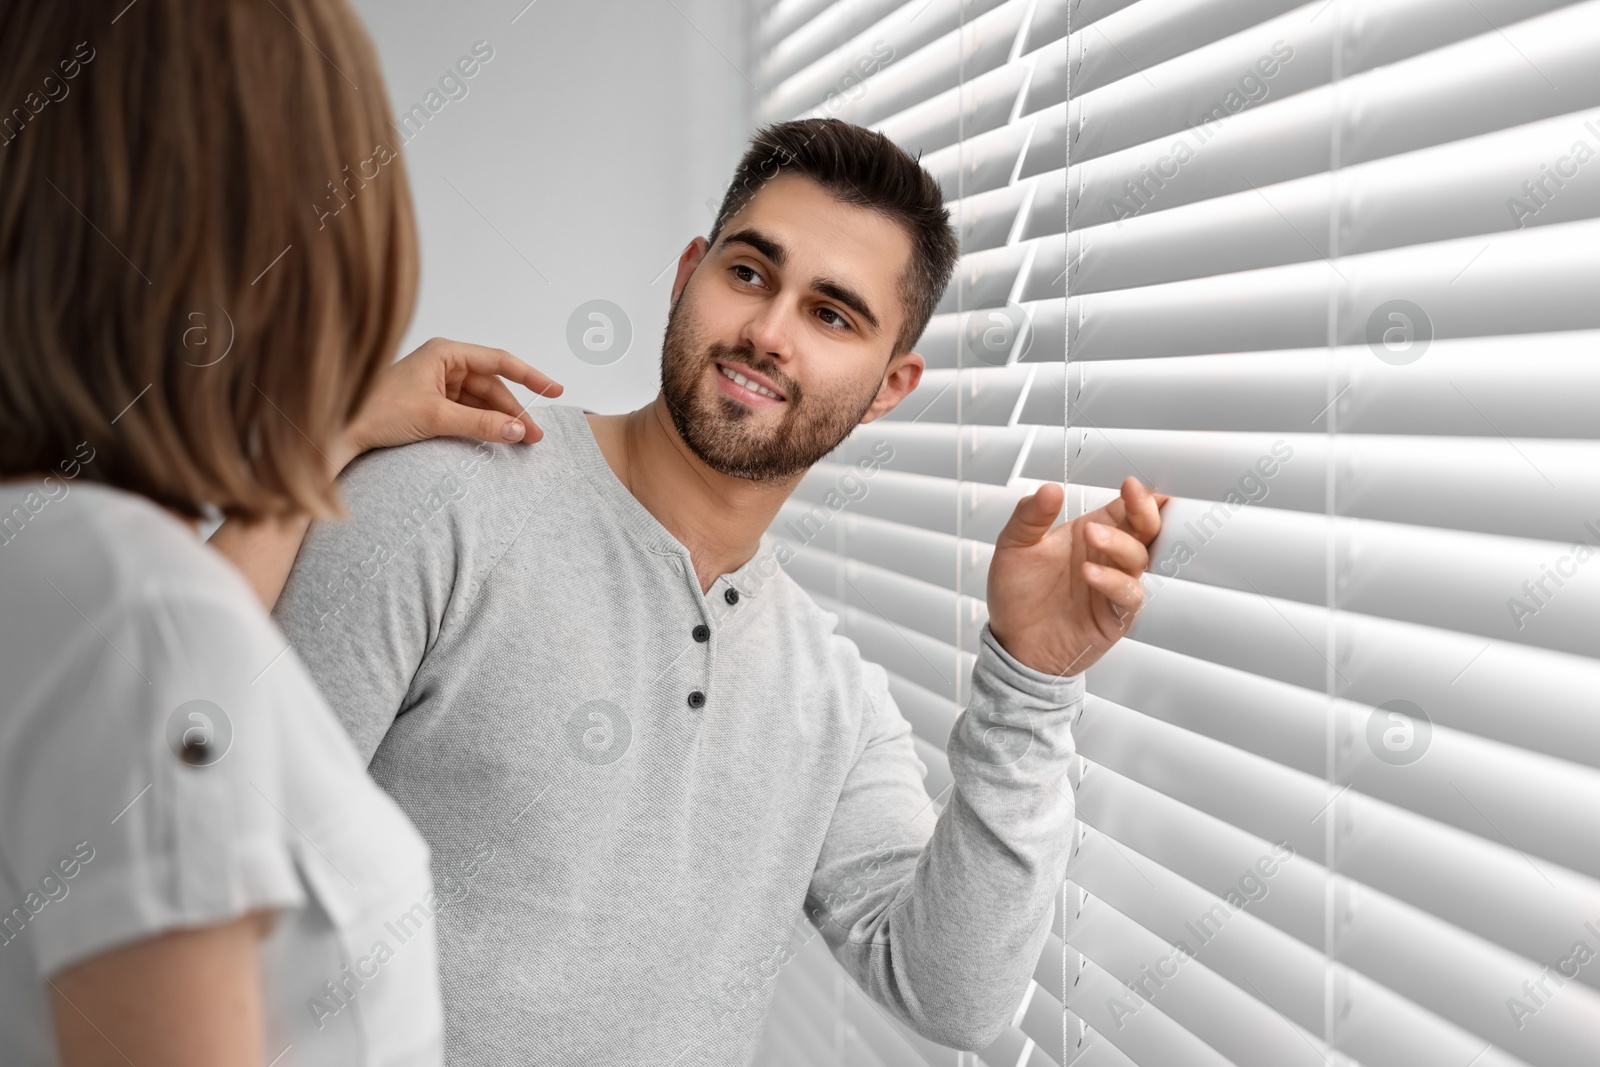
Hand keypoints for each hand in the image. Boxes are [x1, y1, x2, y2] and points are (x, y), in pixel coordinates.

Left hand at [330, 337, 563, 471]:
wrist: (339, 430)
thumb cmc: (377, 412)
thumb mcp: (436, 418)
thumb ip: (481, 424)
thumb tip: (519, 430)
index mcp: (445, 353)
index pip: (499, 362)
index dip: (531, 376)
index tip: (555, 390)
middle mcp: (444, 364)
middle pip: (492, 386)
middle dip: (515, 411)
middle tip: (534, 436)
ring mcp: (438, 385)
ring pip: (482, 402)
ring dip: (500, 421)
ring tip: (521, 442)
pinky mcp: (432, 404)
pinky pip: (468, 413)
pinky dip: (483, 426)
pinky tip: (497, 439)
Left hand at [986, 477, 1167, 677]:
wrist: (1013, 642)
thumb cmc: (1017, 592)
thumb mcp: (1014, 546)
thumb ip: (1030, 516)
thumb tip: (1049, 489)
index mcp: (1090, 532)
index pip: (1125, 507)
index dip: (1138, 494)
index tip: (1133, 481)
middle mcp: (1108, 557)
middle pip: (1145, 528)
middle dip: (1145, 509)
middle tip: (1133, 494)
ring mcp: (1114, 585)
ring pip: (1139, 558)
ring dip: (1120, 543)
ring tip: (1092, 534)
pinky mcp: (1115, 615)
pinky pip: (1129, 595)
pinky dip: (1114, 582)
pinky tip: (1090, 573)